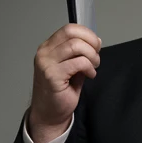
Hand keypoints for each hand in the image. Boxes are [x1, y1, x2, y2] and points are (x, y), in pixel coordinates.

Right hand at [28, 24, 101, 142]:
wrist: (49, 114)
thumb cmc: (60, 92)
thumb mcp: (71, 68)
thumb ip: (80, 54)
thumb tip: (96, 41)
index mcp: (48, 47)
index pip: (69, 28)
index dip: (87, 34)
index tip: (96, 45)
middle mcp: (44, 52)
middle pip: (72, 33)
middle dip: (91, 43)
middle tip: (96, 57)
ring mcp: (46, 63)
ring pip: (76, 46)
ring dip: (91, 56)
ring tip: (93, 67)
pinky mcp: (53, 75)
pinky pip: (78, 63)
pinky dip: (89, 67)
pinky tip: (89, 75)